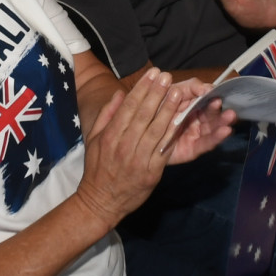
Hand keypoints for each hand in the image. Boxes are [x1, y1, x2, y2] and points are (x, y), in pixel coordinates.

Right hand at [73, 69, 212, 223]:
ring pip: (156, 130)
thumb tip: (120, 94)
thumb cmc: (98, 168)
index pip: (129, 107)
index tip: (152, 74)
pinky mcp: (152, 172)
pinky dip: (173, 133)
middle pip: (144, 115)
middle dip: (157, 93)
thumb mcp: (94, 139)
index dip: (142, 88)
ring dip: (168, 109)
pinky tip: (181, 119)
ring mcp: (139, 159)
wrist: (101, 201)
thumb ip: (107, 115)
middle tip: (167, 76)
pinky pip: (164, 148)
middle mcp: (124, 145)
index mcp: (110, 136)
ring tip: (178, 92)